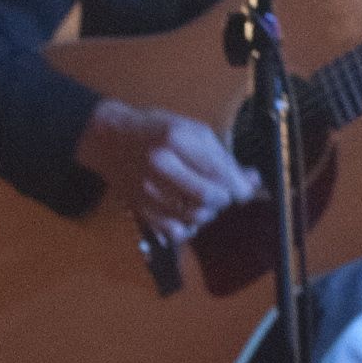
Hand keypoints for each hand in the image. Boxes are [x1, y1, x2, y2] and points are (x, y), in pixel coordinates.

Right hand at [76, 98, 256, 243]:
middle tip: (221, 190)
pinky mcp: (142, 209)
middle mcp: (161, 165)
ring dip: (208, 212)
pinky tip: (187, 214)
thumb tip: (251, 181)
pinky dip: (189, 227)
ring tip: (203, 199)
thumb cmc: (155, 130)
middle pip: (210, 198)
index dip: (240, 186)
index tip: (245, 189)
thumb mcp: (193, 131)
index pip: (220, 173)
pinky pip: (176, 232)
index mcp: (177, 139)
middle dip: (224, 198)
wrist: (110, 139)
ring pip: (196, 217)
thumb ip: (223, 157)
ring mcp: (148, 190)